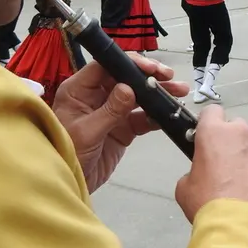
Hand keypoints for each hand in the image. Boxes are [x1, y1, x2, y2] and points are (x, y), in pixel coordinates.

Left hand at [53, 56, 188, 192]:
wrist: (70, 184)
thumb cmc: (67, 154)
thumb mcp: (86, 132)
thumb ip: (109, 111)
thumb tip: (129, 89)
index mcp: (79, 90)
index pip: (105, 66)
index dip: (128, 63)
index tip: (150, 68)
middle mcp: (96, 96)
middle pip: (125, 78)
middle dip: (149, 76)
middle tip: (170, 77)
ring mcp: (111, 111)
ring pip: (137, 96)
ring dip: (158, 93)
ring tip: (180, 92)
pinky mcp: (122, 128)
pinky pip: (141, 117)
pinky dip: (155, 115)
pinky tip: (169, 113)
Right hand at [175, 105, 247, 222]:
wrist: (239, 228)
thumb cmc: (207, 205)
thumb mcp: (185, 186)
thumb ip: (195, 168)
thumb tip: (204, 172)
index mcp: (214, 132)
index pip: (212, 111)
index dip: (210, 124)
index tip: (210, 139)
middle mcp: (242, 132)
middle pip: (237, 128)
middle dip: (234, 143)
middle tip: (229, 167)